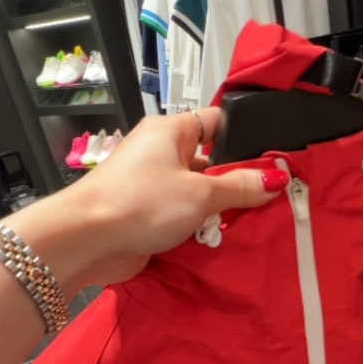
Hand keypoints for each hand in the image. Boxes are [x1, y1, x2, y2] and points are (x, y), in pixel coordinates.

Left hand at [67, 107, 286, 285]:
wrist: (87, 240)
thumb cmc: (140, 203)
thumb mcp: (200, 194)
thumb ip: (240, 187)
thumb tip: (275, 178)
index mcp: (171, 131)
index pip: (217, 122)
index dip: (245, 138)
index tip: (273, 161)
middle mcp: (160, 153)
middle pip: (210, 163)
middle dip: (235, 183)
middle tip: (268, 199)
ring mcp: (152, 185)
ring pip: (198, 193)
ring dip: (217, 210)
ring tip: (248, 222)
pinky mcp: (147, 215)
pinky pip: (183, 217)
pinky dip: (199, 227)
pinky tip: (221, 239)